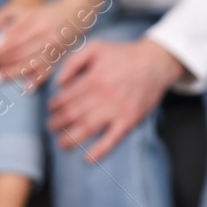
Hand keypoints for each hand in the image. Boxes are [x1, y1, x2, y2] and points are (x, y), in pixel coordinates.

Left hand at [0, 0, 81, 86]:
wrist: (77, 11)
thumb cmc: (49, 12)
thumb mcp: (30, 13)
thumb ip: (13, 26)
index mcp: (36, 23)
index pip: (11, 40)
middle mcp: (45, 36)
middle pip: (19, 53)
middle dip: (0, 63)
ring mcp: (54, 48)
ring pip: (30, 64)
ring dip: (11, 73)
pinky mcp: (60, 57)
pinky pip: (47, 71)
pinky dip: (36, 81)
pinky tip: (25, 88)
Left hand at [48, 38, 186, 162]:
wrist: (155, 63)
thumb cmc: (123, 55)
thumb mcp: (96, 48)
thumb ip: (73, 61)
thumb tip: (58, 82)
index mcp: (93, 78)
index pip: (65, 98)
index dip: (54, 106)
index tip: (52, 109)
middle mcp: (103, 95)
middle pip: (73, 115)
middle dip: (57, 124)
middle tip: (52, 127)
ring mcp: (117, 109)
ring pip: (87, 128)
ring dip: (70, 139)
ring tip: (62, 143)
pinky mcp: (129, 120)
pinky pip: (113, 139)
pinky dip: (100, 151)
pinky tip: (88, 159)